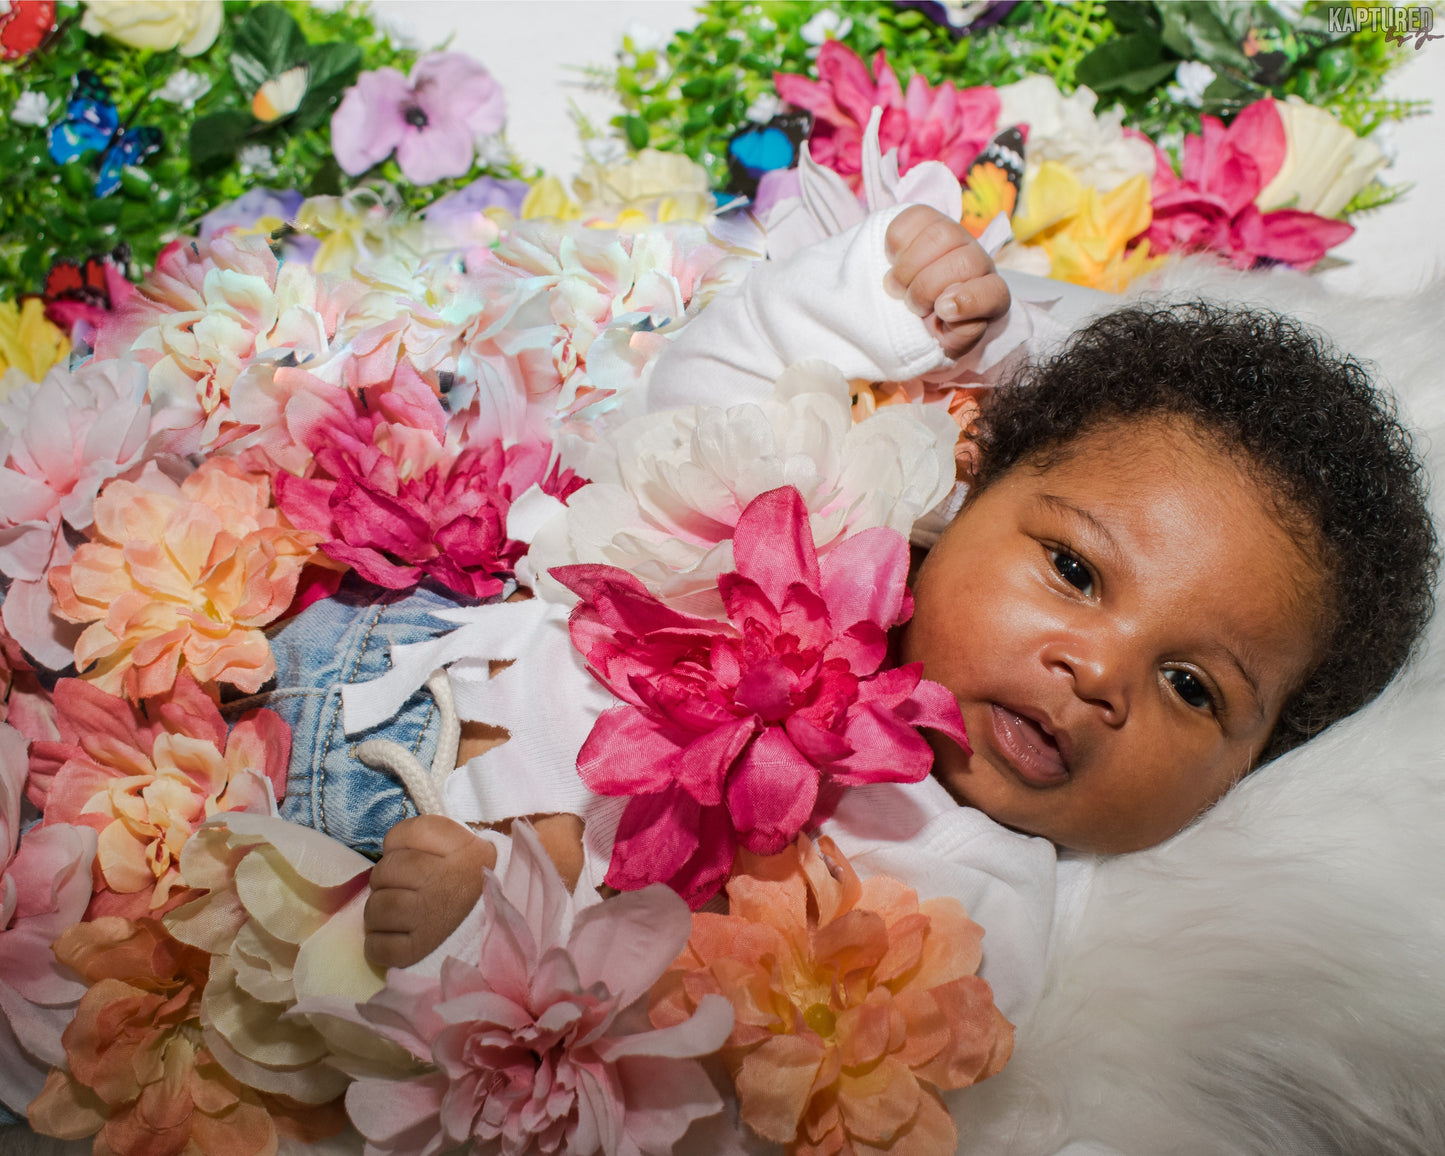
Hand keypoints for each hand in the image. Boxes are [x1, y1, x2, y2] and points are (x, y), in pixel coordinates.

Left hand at [364, 814, 493, 969]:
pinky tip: (394, 937)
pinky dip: (378, 944)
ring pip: (376, 910)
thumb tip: (387, 849)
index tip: (411, 857)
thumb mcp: (465, 845)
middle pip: (383, 872)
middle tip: (402, 888)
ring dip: (378, 913)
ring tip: (397, 914)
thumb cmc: (475, 883)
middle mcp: (445, 883)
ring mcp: (430, 920)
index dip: (397, 845)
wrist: (505, 931)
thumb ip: (426, 836)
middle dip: (385, 879)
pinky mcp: (417, 953)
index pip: (402, 835)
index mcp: (461, 851)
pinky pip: (378, 947)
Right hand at [884, 204, 1010, 359]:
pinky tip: (894, 261)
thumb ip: (958, 338)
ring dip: (909, 267)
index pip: (993, 291)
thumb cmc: (931, 328)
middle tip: (911, 305)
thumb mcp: (945, 344)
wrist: (908, 307)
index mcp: (989, 295)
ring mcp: (953, 234)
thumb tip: (951, 313)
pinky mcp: (926, 218)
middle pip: (963, 261)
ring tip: (898, 286)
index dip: (968, 301)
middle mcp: (976, 259)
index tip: (941, 312)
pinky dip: (896, 244)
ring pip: (939, 235)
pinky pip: (913, 218)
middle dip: (927, 287)